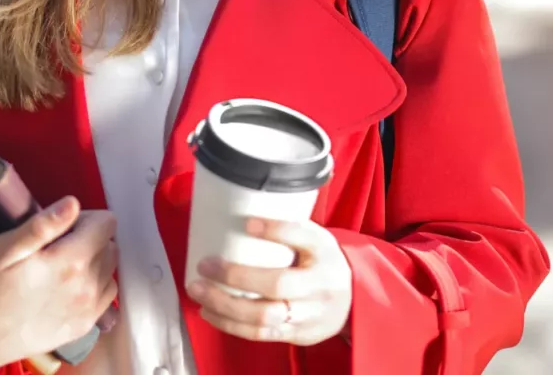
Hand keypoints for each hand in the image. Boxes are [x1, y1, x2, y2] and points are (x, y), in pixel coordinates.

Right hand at [0, 197, 118, 373]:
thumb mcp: (4, 248)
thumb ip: (43, 225)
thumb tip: (72, 203)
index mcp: (70, 262)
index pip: (106, 223)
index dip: (84, 217)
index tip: (61, 227)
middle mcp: (86, 287)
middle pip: (109, 244)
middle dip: (88, 238)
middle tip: (55, 247)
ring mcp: (87, 311)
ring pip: (109, 269)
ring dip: (92, 261)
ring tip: (60, 267)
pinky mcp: (82, 327)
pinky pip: (105, 295)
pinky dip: (94, 285)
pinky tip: (68, 286)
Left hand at [186, 217, 351, 345]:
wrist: (353, 301)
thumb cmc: (324, 261)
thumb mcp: (315, 236)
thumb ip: (287, 227)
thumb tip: (245, 217)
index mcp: (324, 254)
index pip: (301, 236)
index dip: (275, 230)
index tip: (248, 222)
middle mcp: (319, 287)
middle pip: (276, 285)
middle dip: (235, 277)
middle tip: (205, 265)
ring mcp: (308, 316)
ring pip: (264, 317)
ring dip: (225, 306)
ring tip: (199, 291)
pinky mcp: (296, 335)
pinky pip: (261, 335)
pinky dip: (231, 325)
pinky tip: (211, 312)